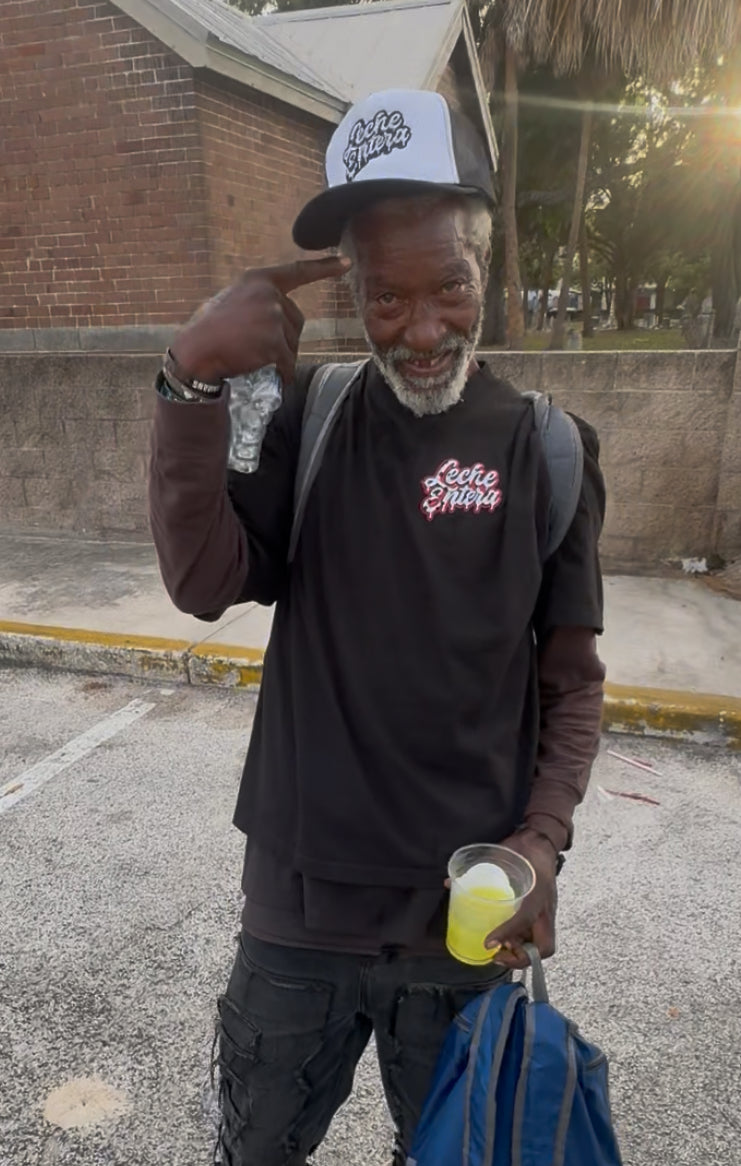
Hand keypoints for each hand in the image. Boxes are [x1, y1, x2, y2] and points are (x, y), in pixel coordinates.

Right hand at [170, 256, 350, 386]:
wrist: (196, 351)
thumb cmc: (209, 329)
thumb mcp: (233, 299)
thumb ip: (259, 300)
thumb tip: (281, 313)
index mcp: (258, 279)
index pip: (298, 272)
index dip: (324, 267)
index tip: (346, 262)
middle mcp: (269, 294)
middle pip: (296, 320)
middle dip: (284, 336)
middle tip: (255, 344)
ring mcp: (273, 317)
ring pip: (293, 343)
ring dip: (280, 355)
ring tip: (252, 354)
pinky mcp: (274, 342)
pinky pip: (288, 362)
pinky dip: (284, 372)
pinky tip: (273, 375)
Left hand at [485, 830, 558, 969]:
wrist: (542, 842)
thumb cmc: (522, 849)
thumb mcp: (499, 854)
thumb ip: (475, 869)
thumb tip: (449, 883)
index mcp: (536, 893)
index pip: (524, 918)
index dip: (506, 933)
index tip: (488, 942)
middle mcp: (546, 909)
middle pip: (544, 947)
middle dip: (521, 957)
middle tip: (497, 953)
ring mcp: (548, 914)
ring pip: (542, 946)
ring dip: (521, 955)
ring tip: (499, 953)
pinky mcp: (546, 915)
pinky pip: (539, 937)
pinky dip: (523, 944)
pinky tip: (506, 942)